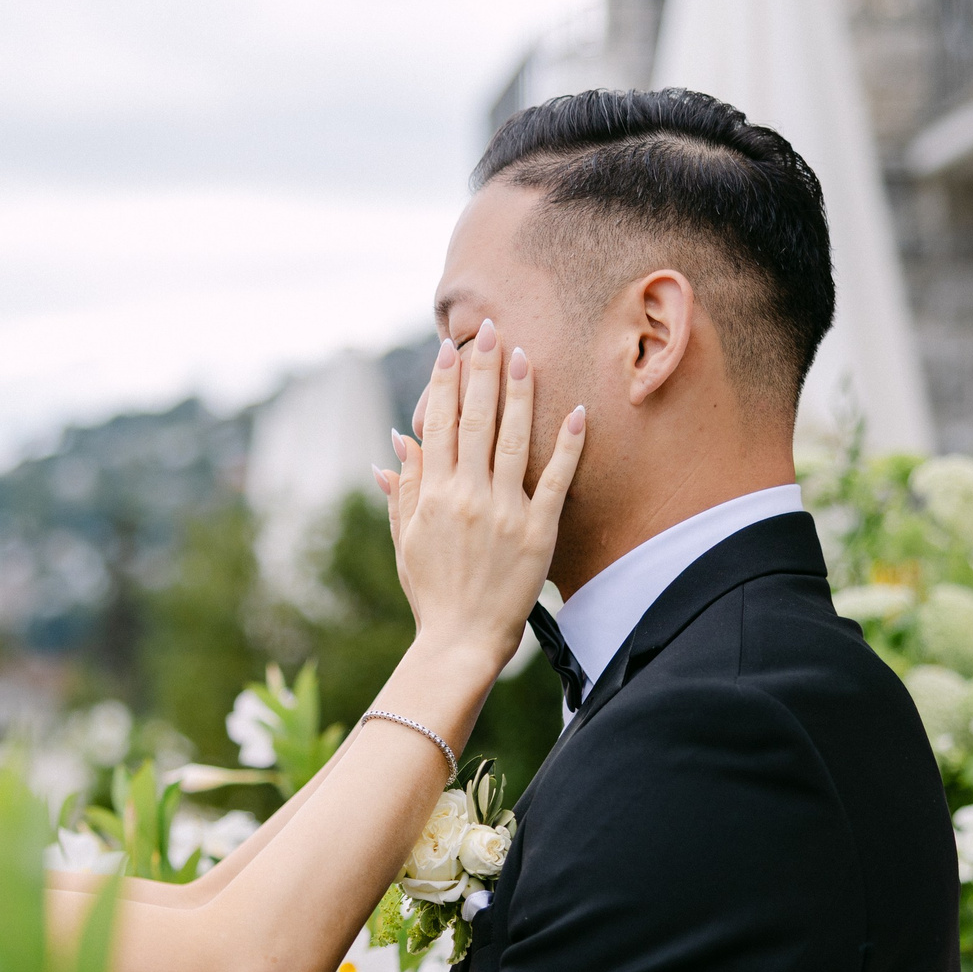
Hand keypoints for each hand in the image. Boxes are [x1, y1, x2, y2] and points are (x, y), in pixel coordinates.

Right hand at [373, 319, 581, 681]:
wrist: (461, 640)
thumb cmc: (431, 591)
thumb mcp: (406, 539)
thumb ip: (404, 488)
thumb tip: (395, 443)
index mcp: (434, 495)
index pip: (438, 425)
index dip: (443, 384)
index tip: (448, 350)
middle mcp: (468, 497)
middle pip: (475, 420)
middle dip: (482, 371)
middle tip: (490, 331)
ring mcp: (505, 513)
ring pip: (512, 440)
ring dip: (519, 394)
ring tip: (525, 355)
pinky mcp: (538, 532)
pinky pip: (556, 481)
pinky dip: (567, 445)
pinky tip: (577, 411)